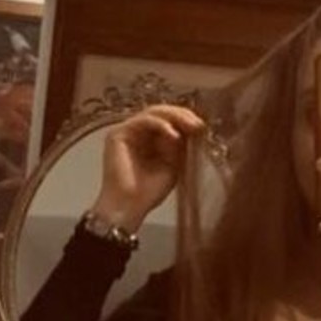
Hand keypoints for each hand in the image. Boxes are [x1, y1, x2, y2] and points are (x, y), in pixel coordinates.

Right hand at [92, 103, 206, 233]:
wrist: (128, 208)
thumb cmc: (148, 193)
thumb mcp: (172, 165)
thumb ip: (179, 146)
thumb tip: (191, 128)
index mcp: (148, 139)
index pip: (167, 121)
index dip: (185, 120)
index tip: (202, 127)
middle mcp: (136, 132)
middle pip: (160, 112)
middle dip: (181, 116)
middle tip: (198, 123)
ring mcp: (126, 131)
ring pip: (152, 113)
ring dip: (173, 117)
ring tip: (190, 126)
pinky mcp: (118, 134)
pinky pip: (142, 121)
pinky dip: (160, 125)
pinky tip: (173, 135)